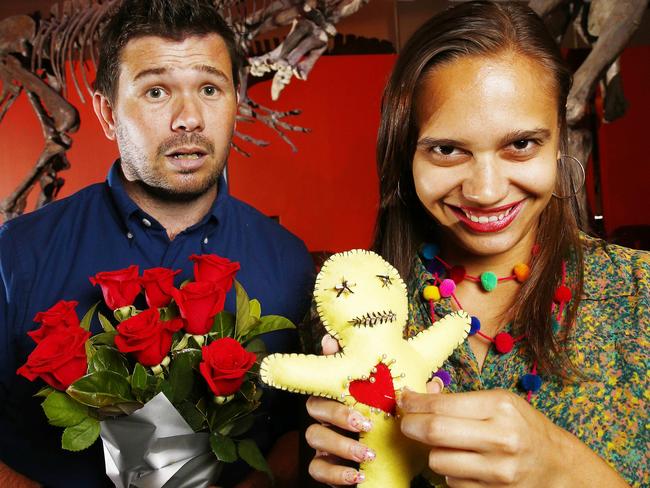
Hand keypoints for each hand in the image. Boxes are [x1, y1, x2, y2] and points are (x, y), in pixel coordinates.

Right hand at [304, 335, 446, 485]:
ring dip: (341, 444)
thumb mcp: (408, 418)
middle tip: (365, 422)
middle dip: (337, 412)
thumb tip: (434, 383)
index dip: (326, 356)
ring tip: (368, 453)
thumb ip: (416, 401)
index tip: (330, 344)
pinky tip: (356, 475)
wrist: (392, 476)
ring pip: (314, 435)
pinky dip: (336, 473)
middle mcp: (329, 416)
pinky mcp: (324, 466)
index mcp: (347, 398)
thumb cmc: (396, 439)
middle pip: (315, 404)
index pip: (331, 373)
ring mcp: (324, 441)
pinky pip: (317, 467)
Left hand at [399, 388, 564, 486]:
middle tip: (407, 422)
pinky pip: (451, 482)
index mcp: (500, 407)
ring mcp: (498, 471)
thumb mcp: (498, 401)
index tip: (404, 400)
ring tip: (447, 444)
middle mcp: (501, 439)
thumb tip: (419, 392)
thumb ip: (458, 399)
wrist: (556, 464)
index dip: (414, 403)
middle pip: (434, 432)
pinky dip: (449, 471)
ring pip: (437, 461)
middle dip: (410, 425)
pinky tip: (464, 462)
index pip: (441, 405)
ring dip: (433, 452)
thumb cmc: (522, 426)